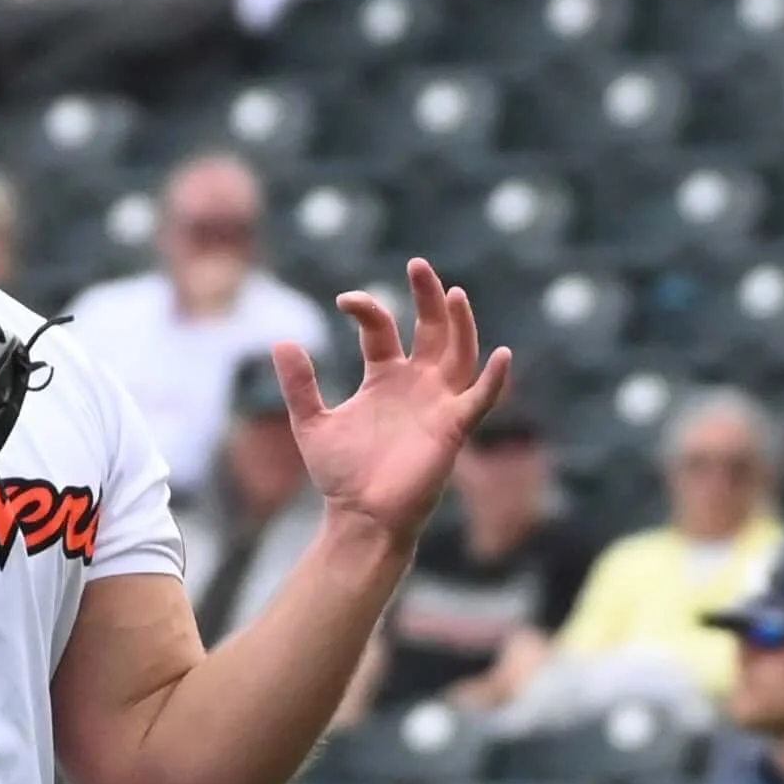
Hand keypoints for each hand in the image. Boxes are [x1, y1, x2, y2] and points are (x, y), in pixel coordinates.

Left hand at [274, 261, 510, 556]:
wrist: (360, 518)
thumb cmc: (341, 476)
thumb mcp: (312, 423)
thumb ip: (300, 384)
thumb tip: (281, 341)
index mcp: (384, 377)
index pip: (382, 327)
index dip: (366, 309)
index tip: (343, 301)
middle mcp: (416, 384)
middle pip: (431, 328)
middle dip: (427, 296)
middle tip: (418, 265)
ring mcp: (437, 403)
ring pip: (460, 353)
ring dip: (461, 324)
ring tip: (455, 294)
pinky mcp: (452, 428)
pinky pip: (481, 400)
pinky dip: (494, 380)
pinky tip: (503, 356)